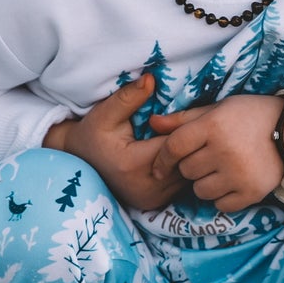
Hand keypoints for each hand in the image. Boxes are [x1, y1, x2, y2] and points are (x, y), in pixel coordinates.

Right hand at [44, 74, 184, 212]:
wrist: (81, 160)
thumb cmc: (93, 133)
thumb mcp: (106, 112)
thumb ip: (129, 97)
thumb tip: (151, 79)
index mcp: (134, 165)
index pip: (175, 143)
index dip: (186, 127)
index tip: (193, 113)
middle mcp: (146, 188)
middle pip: (185, 160)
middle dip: (193, 141)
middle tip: (202, 122)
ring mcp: (152, 199)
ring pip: (187, 174)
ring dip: (192, 155)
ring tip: (195, 136)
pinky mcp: (156, 203)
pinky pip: (182, 183)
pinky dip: (185, 166)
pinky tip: (184, 151)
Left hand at [149, 94, 283, 214]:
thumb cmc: (252, 116)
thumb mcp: (218, 109)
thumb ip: (184, 119)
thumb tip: (152, 123)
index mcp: (214, 126)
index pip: (174, 147)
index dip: (161, 160)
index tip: (159, 169)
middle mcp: (225, 151)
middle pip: (187, 171)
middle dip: (191, 166)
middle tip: (208, 158)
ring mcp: (239, 174)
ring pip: (200, 191)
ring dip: (205, 184)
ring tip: (221, 170)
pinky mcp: (251, 192)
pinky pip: (220, 205)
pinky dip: (222, 197)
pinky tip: (233, 182)